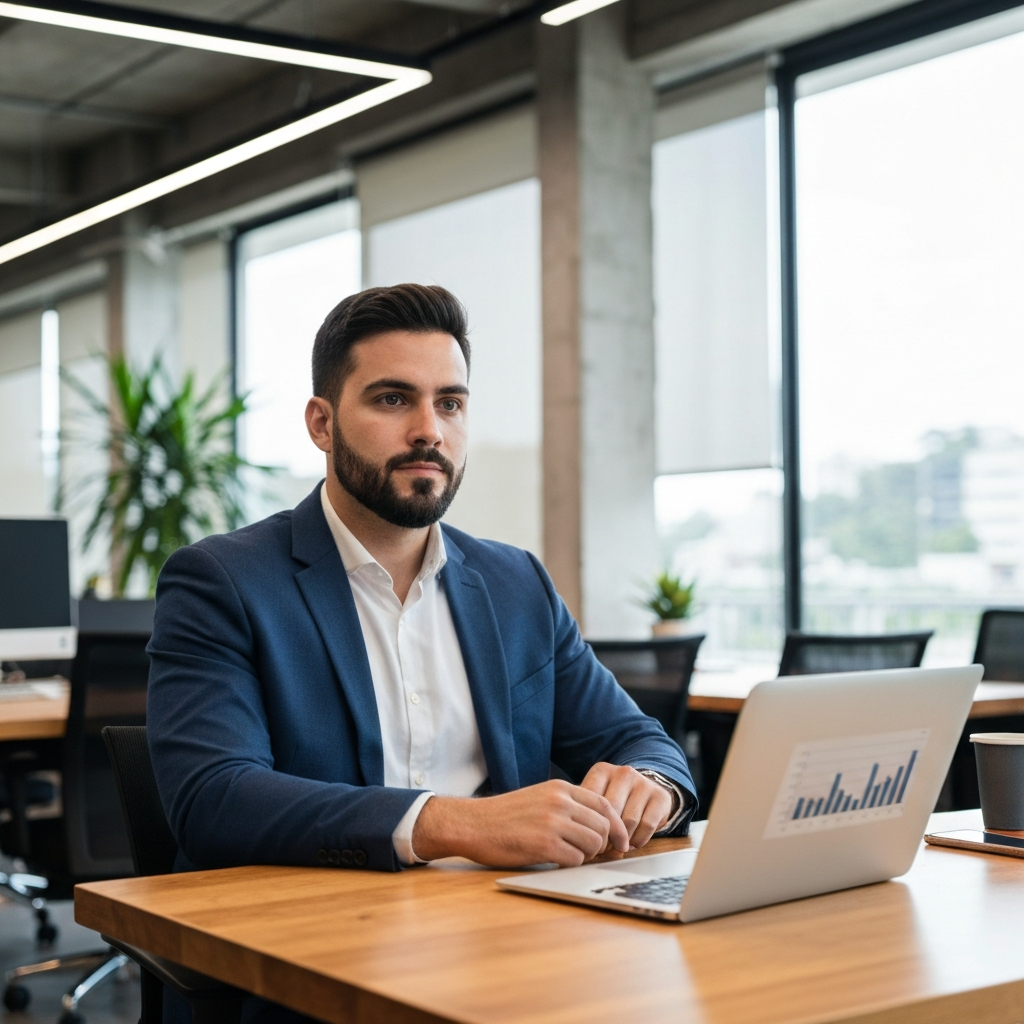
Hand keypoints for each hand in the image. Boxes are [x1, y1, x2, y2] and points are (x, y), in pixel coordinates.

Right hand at [411, 780, 629, 866]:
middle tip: (588, 854)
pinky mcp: (543, 844)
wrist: (472, 824)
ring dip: (585, 855)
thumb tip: (597, 826)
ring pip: (593, 844)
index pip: (603, 804)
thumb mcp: (539, 798)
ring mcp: (552, 822)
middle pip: (602, 826)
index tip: (620, 842)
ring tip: (567, 855)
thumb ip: (566, 806)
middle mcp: (560, 802)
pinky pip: (575, 859)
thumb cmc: (504, 816)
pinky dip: (570, 864)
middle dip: (601, 845)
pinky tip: (554, 860)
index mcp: (560, 788)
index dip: (616, 826)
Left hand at [580, 763, 672, 849]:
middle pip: (611, 812)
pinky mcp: (660, 796)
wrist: (648, 790)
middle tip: (604, 848)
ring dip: (624, 840)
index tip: (590, 837)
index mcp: (602, 771)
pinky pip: (647, 826)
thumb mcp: (597, 797)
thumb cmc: (615, 799)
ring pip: (629, 821)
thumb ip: (585, 810)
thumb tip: (572, 835)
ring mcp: (643, 783)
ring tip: (619, 845)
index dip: (590, 825)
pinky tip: (634, 841)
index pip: (592, 802)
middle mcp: (624, 773)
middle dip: (607, 835)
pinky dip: (639, 840)